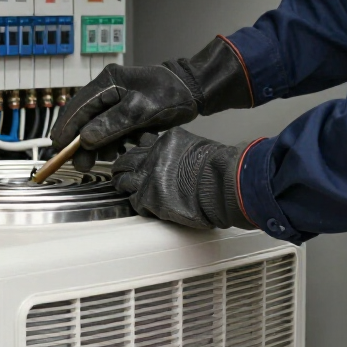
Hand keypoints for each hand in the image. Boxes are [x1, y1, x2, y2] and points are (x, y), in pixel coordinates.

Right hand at [51, 37, 251, 170]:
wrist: (191, 90)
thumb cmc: (169, 94)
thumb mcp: (141, 110)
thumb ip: (112, 124)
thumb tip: (87, 139)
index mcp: (107, 83)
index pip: (78, 107)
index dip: (66, 129)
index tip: (58, 148)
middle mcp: (107, 90)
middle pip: (84, 118)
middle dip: (81, 142)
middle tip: (80, 164)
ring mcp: (115, 101)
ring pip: (97, 126)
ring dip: (99, 144)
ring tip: (105, 159)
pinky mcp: (124, 111)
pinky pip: (111, 129)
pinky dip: (113, 142)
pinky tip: (118, 152)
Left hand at [111, 128, 255, 230]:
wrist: (223, 184)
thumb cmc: (219, 169)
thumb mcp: (198, 148)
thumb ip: (180, 153)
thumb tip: (175, 161)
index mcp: (166, 141)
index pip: (142, 144)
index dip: (139, 154)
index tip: (137, 160)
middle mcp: (152, 156)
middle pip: (126, 160)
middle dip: (123, 168)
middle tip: (122, 175)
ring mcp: (148, 177)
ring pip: (123, 180)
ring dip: (125, 185)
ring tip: (126, 190)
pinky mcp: (148, 198)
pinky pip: (134, 202)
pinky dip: (138, 204)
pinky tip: (144, 206)